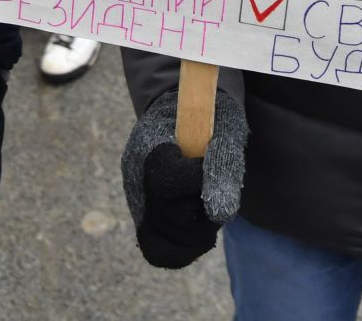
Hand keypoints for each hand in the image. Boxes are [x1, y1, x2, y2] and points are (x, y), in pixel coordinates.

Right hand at [120, 88, 247, 267]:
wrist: (186, 112)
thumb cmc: (210, 116)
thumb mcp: (226, 127)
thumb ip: (224, 165)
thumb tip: (220, 214)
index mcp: (149, 141)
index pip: (167, 179)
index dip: (197, 182)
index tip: (210, 165)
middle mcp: (135, 174)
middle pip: (166, 215)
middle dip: (202, 211)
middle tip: (215, 188)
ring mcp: (136, 198)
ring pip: (163, 237)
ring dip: (197, 230)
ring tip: (208, 204)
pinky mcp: (143, 216)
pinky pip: (159, 249)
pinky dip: (186, 246)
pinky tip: (202, 226)